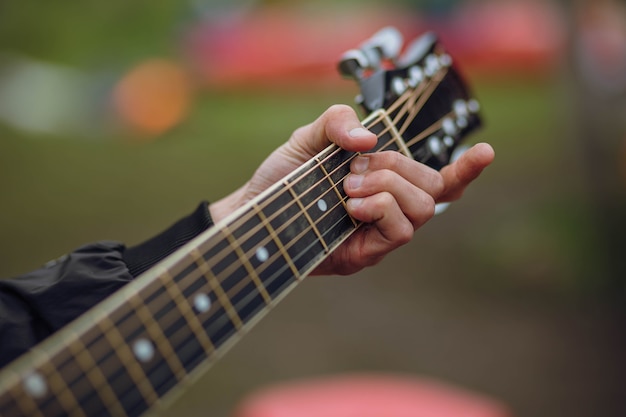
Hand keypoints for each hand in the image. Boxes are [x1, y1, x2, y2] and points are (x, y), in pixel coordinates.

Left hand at [210, 105, 493, 275]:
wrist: (253, 211)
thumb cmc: (283, 177)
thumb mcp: (307, 138)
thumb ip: (337, 123)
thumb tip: (370, 138)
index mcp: (384, 182)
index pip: (437, 181)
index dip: (466, 170)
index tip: (486, 151)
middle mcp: (389, 210)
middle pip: (433, 189)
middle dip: (399, 169)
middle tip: (355, 169)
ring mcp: (380, 234)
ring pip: (422, 209)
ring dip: (388, 188)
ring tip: (348, 188)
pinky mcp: (368, 254)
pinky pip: (400, 230)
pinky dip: (380, 208)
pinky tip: (350, 205)